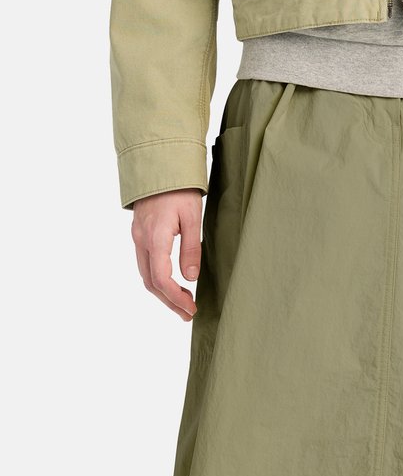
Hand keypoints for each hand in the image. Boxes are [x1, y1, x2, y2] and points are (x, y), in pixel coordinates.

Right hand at [131, 189, 203, 320]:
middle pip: (150, 282)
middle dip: (169, 301)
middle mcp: (141, 239)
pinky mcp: (140, 232)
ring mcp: (138, 236)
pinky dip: (157, 279)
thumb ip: (191, 248)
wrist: (159, 161)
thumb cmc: (179, 187)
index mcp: (154, 238)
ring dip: (163, 292)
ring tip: (183, 303)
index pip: (161, 279)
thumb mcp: (192, 217)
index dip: (176, 298)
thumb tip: (190, 277)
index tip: (191, 309)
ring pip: (145, 273)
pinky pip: (145, 263)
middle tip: (188, 313)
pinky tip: (173, 282)